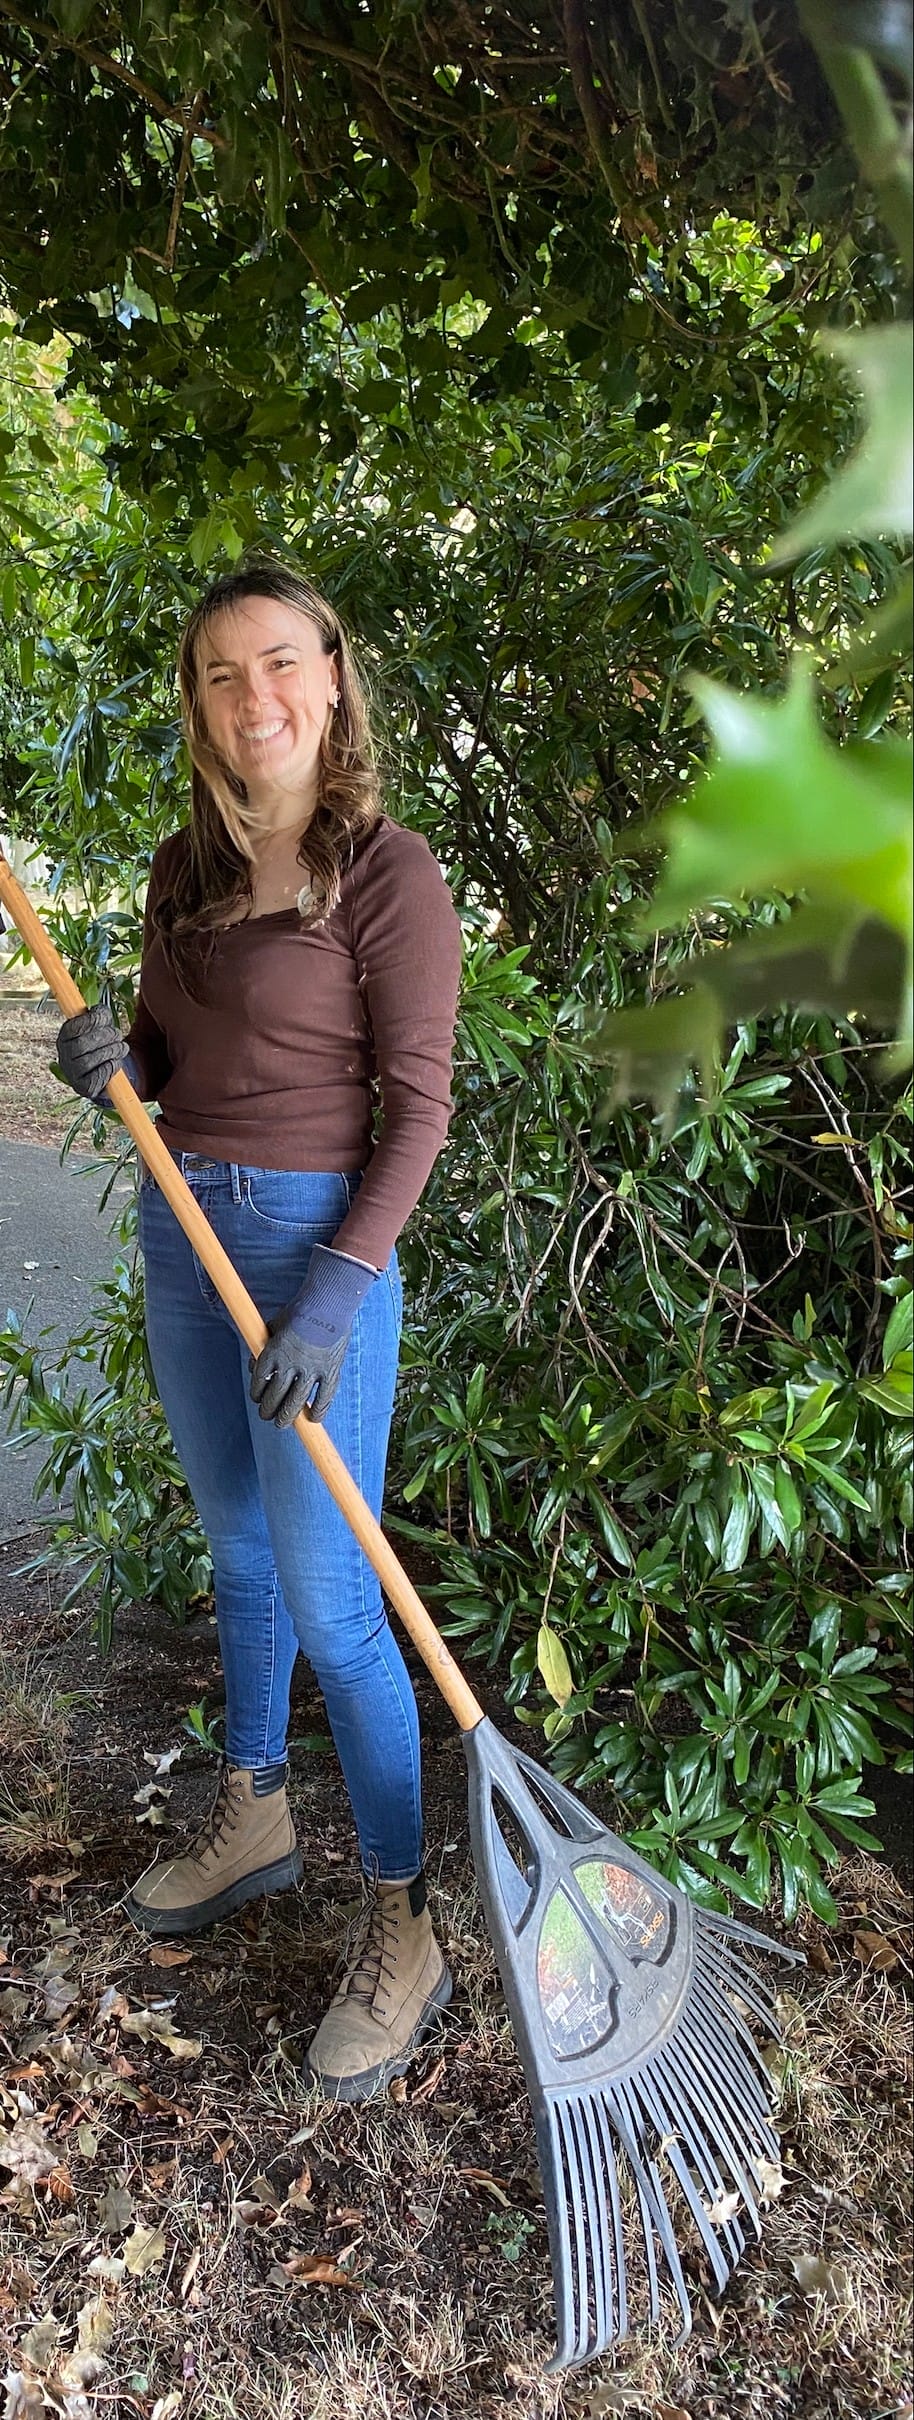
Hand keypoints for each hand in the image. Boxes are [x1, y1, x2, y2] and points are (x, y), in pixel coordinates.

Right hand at [55, 1004, 128, 1100]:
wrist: (107, 1072)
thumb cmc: (102, 1044)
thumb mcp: (101, 1025)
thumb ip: (100, 1015)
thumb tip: (100, 1011)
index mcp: (65, 1038)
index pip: (71, 1028)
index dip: (88, 1021)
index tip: (103, 1016)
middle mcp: (64, 1056)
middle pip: (81, 1045)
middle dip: (104, 1037)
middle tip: (118, 1034)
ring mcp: (71, 1073)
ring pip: (88, 1061)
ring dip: (110, 1051)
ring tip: (121, 1047)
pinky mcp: (82, 1087)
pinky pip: (95, 1078)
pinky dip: (109, 1068)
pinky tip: (115, 1062)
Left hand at [249, 1243, 376, 1427]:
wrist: (327, 1302)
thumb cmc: (298, 1312)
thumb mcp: (273, 1326)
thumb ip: (263, 1347)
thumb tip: (254, 1366)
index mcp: (272, 1353)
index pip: (259, 1383)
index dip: (257, 1395)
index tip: (258, 1400)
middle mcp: (289, 1365)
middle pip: (274, 1398)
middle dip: (268, 1411)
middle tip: (268, 1417)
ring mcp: (310, 1370)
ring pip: (295, 1404)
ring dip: (286, 1418)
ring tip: (282, 1424)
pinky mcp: (330, 1371)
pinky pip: (324, 1398)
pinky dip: (318, 1411)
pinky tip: (313, 1418)